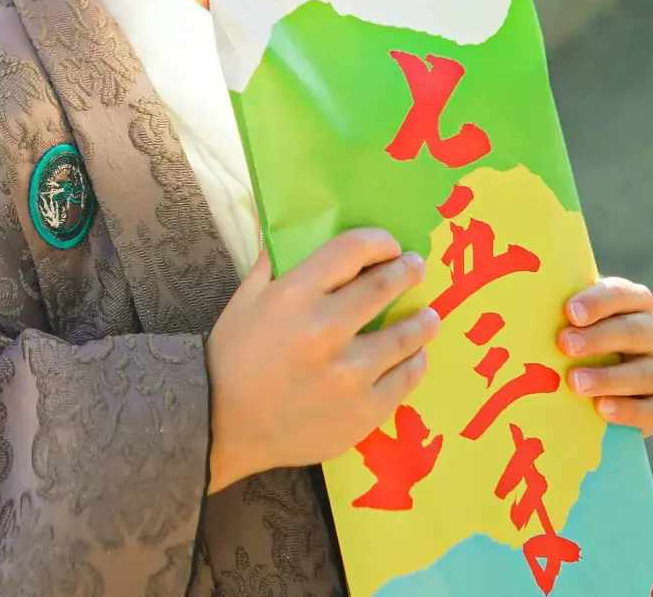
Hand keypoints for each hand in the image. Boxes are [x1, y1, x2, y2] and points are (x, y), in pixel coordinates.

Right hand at [204, 229, 439, 492]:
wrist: (222, 426)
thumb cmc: (232, 357)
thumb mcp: (244, 300)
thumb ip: (272, 262)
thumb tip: (288, 226)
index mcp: (294, 296)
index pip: (352, 250)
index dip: (378, 241)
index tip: (390, 245)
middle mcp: (326, 330)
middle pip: (384, 287)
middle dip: (407, 271)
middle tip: (417, 268)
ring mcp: (349, 375)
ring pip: (404, 336)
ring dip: (422, 321)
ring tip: (429, 317)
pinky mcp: (363, 412)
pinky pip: (404, 379)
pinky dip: (415, 363)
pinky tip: (416, 356)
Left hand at [557, 277, 652, 434]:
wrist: (593, 392)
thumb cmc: (573, 342)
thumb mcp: (568, 323)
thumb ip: (555, 311)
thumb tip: (519, 301)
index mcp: (635, 303)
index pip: (622, 294)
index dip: (598, 302)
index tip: (569, 312)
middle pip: (635, 331)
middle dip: (599, 338)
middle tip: (564, 345)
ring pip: (646, 372)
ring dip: (609, 377)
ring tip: (575, 382)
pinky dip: (631, 411)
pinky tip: (602, 410)